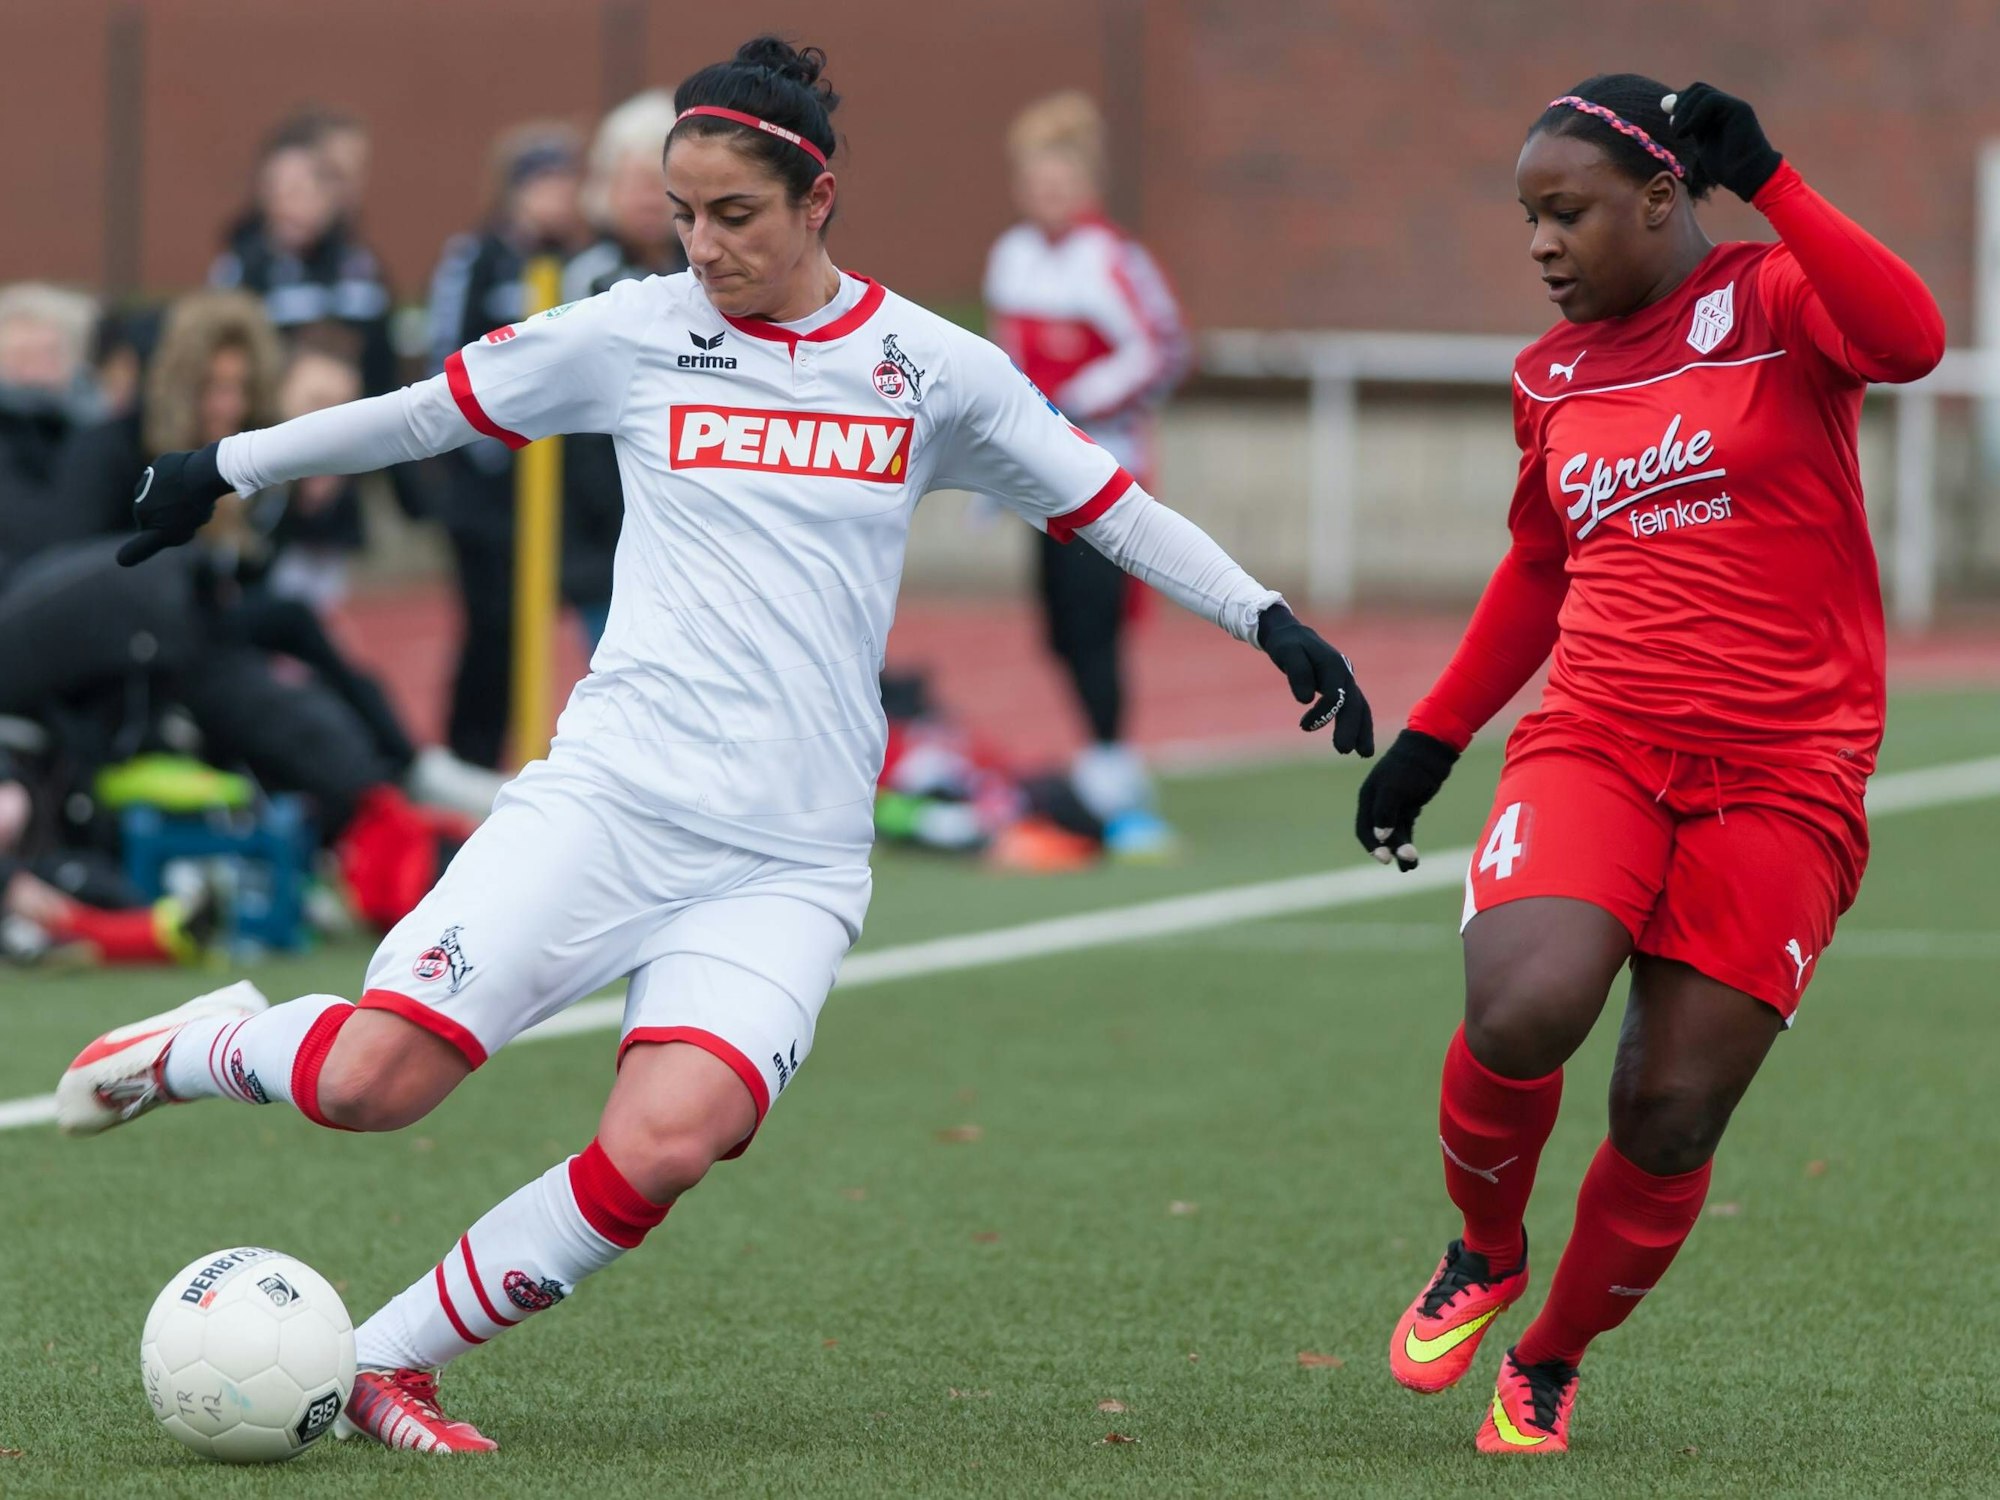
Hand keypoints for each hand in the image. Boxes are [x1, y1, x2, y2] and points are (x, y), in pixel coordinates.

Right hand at [117, 443, 229, 565]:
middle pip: (161, 509)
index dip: (172, 530)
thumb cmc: (188, 507)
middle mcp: (140, 490)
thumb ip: (142, 548)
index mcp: (140, 509)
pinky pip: (176, 476)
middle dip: (177, 513)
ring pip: (169, 492)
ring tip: (199, 498)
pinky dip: (185, 480)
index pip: (154, 528)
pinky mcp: (165, 461)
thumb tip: (119, 561)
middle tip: (194, 512)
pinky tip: (198, 482)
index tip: (184, 526)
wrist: (203, 474)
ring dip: (182, 496)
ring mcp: (152, 474)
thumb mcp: (166, 534)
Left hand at [1257, 603, 1373, 755]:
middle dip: (1351, 727)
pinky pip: (1355, 707)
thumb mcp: (1286, 653)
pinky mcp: (1343, 687)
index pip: (1335, 693)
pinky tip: (1358, 745)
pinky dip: (1359, 725)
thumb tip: (1305, 699)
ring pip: (1360, 706)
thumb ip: (1297, 672)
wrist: (1292, 635)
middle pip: (1353, 702)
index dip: (1323, 712)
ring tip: (1364, 754)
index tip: (1304, 726)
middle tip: (1342, 751)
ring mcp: (1346, 679)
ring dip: (1362, 730)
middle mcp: (1345, 672)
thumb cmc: (1287, 645)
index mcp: (1333, 663)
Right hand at [1354, 728, 1458, 870]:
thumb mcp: (1393, 787)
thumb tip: (1380, 836)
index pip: (1364, 829)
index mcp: (1368, 798)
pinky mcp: (1408, 809)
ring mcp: (1393, 807)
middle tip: (1405, 861)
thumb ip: (1384, 812)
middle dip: (1391, 849)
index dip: (1372, 846)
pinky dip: (1407, 843)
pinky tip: (1414, 859)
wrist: (1429, 751)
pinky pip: (1405, 831)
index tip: (1385, 858)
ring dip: (1401, 850)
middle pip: (1379, 835)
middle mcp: (1377, 805)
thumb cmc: (1408, 767)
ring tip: (1412, 864)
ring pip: (1393, 835)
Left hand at [1663, 83, 1782, 200]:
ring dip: (1684, 111)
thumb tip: (1667, 104)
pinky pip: (1711, 100)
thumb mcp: (1702, 142)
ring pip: (1702, 92)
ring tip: (1681, 134)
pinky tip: (1689, 132)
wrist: (1746, 174)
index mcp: (1718, 113)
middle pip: (1698, 88)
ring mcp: (1733, 105)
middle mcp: (1726, 105)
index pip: (1695, 94)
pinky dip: (1695, 114)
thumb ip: (1689, 125)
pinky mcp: (1739, 108)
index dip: (1680, 103)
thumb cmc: (1727, 166)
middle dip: (1681, 105)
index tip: (1674, 124)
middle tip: (1675, 127)